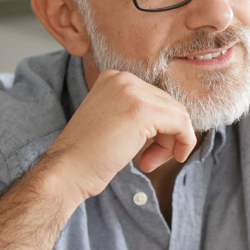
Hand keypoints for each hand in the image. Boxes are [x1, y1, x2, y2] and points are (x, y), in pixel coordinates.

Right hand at [41, 70, 196, 203]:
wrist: (67, 170)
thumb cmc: (88, 156)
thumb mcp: (114, 122)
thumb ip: (138, 114)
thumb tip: (177, 120)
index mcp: (114, 78)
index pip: (156, 99)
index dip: (159, 128)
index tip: (147, 151)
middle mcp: (124, 79)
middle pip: (168, 106)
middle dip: (167, 137)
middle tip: (149, 160)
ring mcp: (133, 92)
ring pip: (178, 115)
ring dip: (171, 144)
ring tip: (150, 163)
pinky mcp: (143, 110)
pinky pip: (182, 123)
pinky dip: (183, 143)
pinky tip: (161, 161)